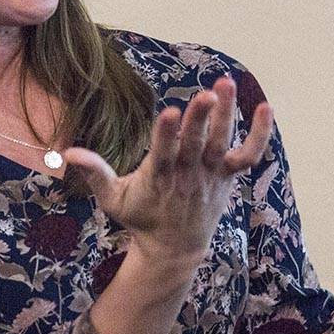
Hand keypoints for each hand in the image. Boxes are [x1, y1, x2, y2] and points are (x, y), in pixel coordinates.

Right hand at [63, 76, 273, 264]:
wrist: (175, 250)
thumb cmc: (141, 218)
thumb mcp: (112, 199)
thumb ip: (94, 173)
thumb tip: (68, 152)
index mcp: (159, 178)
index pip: (164, 154)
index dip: (167, 134)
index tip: (170, 113)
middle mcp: (188, 175)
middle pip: (197, 145)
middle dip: (202, 119)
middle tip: (207, 93)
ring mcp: (211, 175)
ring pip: (222, 143)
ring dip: (226, 115)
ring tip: (226, 83)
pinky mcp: (227, 176)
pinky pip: (248, 155)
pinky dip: (260, 134)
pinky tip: (265, 108)